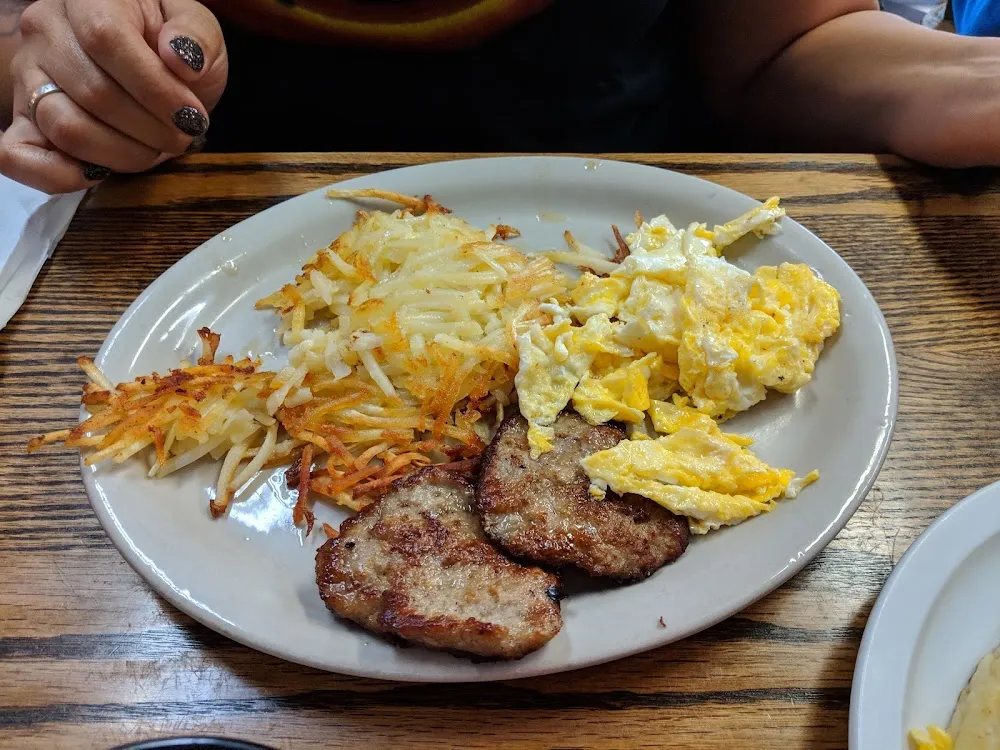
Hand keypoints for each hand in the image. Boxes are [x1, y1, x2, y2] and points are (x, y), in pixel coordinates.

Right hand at [0, 0, 226, 192]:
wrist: (150, 69)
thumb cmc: (172, 48)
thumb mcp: (198, 29)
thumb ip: (195, 35)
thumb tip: (180, 57)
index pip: (106, 39)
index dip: (154, 88)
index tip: (191, 116)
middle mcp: (45, 31)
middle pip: (92, 92)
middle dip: (151, 128)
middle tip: (181, 134)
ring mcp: (28, 77)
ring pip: (65, 127)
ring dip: (123, 154)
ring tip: (154, 147)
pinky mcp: (21, 120)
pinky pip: (17, 156)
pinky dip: (60, 175)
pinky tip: (101, 172)